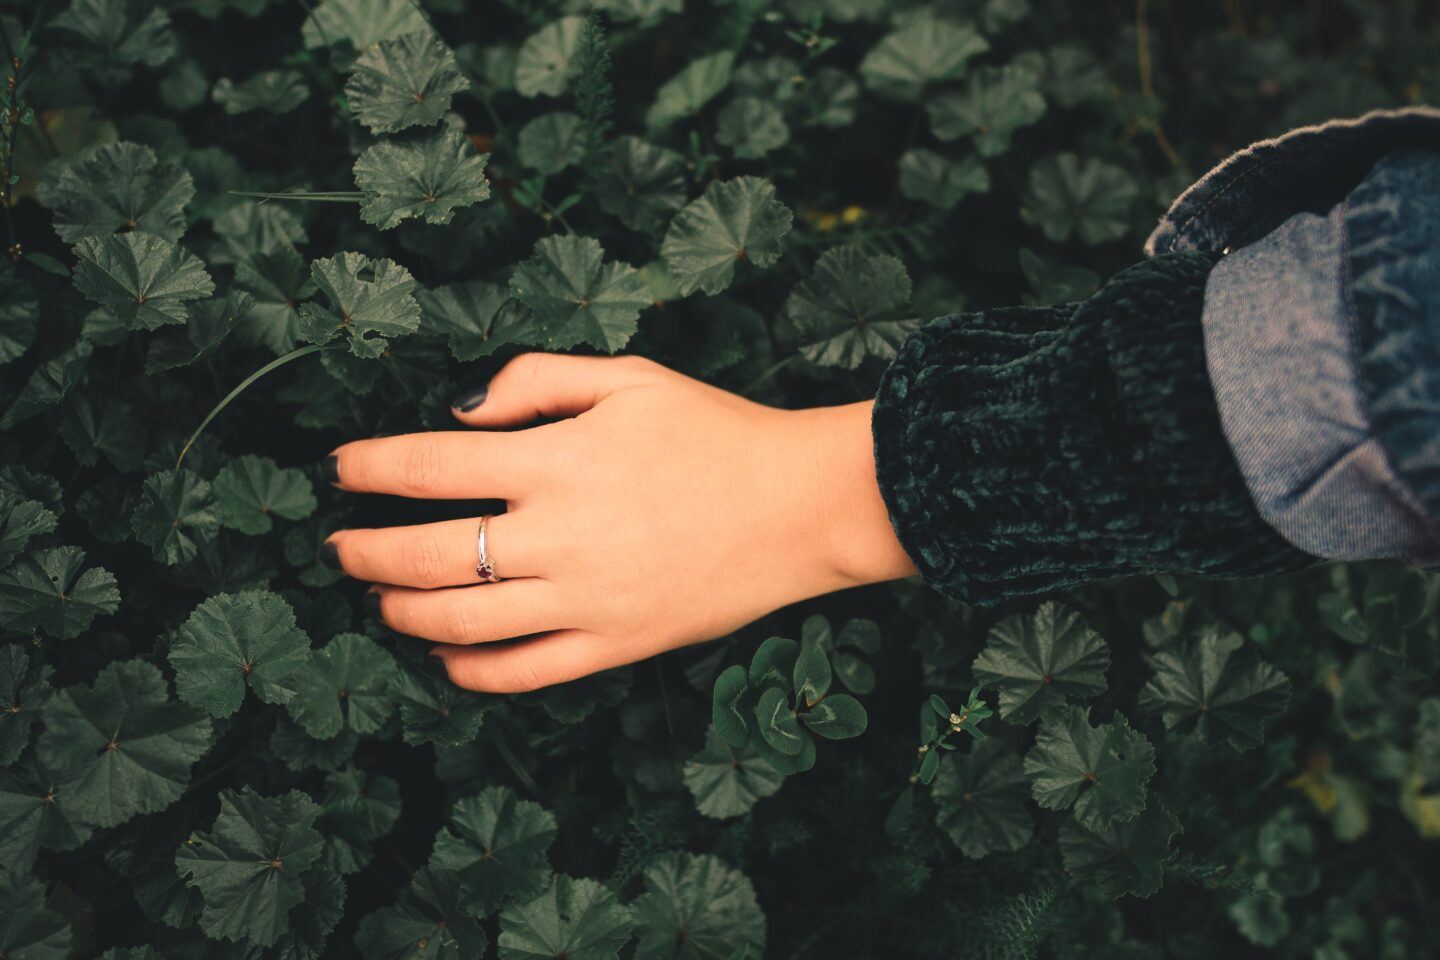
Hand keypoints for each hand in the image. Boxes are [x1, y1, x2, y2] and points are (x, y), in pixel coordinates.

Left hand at [322, 353, 916, 691]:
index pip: (430, 465)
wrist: (799, 506)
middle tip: (340, 546)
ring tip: (380, 598)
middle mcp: (559, 535)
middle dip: (365, 551)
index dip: (368, 467)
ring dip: (402, 611)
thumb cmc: (716, 433)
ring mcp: (585, 600)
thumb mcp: (629, 377)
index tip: (339, 470)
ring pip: (461, 622)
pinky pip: (523, 672)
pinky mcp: (614, 646)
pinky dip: (469, 670)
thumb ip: (536, 380)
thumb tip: (460, 412)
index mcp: (558, 460)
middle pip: (427, 554)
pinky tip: (445, 655)